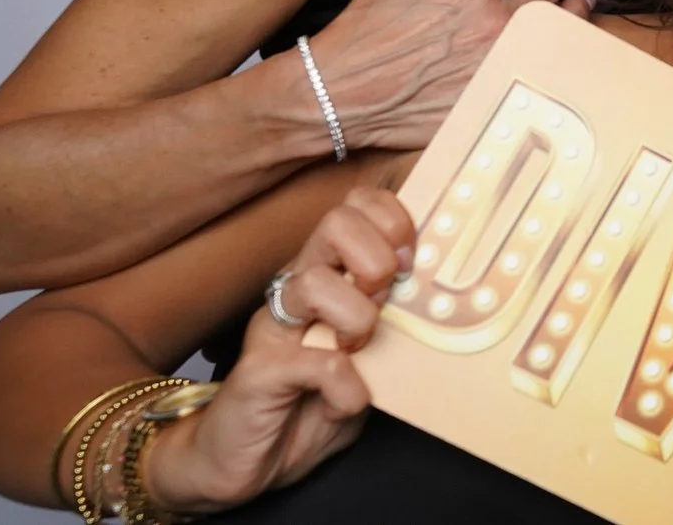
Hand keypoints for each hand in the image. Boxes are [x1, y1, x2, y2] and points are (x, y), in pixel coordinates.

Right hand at [136, 191, 413, 513]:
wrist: (241, 464)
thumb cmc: (307, 408)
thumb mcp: (369, 365)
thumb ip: (395, 332)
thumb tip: (432, 304)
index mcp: (327, 278)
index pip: (357, 209)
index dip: (391, 220)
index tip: (412, 260)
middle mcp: (297, 293)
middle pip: (336, 223)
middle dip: (375, 256)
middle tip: (384, 300)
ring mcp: (273, 329)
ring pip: (314, 282)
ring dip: (356, 316)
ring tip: (358, 348)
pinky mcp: (257, 373)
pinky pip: (309, 360)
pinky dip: (341, 383)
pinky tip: (343, 400)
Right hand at [302, 0, 589, 150]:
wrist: (341, 93)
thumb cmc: (364, 32)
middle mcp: (497, 20)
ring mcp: (503, 61)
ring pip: (561, 27)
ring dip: (566, 14)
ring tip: (572, 10)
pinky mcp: (502, 93)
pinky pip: (547, 68)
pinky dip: (552, 56)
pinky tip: (554, 52)